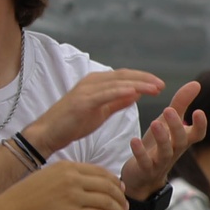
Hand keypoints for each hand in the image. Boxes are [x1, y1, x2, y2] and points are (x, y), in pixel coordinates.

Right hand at [0, 161, 128, 209]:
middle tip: (126, 208)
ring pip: (109, 202)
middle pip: (109, 185)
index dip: (114, 182)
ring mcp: (73, 196)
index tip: (120, 191)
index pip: (100, 171)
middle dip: (121, 198)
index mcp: (65, 167)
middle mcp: (72, 178)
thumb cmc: (21, 200)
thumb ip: (64, 179)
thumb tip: (82, 186)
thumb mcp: (44, 178)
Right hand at [21, 68, 161, 158]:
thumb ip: (117, 102)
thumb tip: (136, 94)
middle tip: (162, 84)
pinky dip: (121, 91)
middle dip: (145, 79)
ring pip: (117, 82)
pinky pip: (106, 94)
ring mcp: (86, 90)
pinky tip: (136, 92)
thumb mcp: (100, 112)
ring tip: (155, 88)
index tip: (159, 84)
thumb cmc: (72, 124)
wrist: (48, 133)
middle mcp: (91, 82)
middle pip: (123, 75)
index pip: (124, 76)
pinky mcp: (82, 101)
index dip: (143, 78)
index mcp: (96, 83)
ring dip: (139, 84)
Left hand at [121, 79, 207, 199]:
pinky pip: (144, 162)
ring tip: (154, 123)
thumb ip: (181, 104)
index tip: (199, 111)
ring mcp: (160, 162)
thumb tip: (196, 83)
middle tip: (169, 110)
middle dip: (176, 126)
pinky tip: (133, 140)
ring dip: (161, 137)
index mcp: (182, 140)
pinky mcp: (145, 169)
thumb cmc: (157, 144)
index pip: (198, 134)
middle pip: (180, 141)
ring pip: (165, 151)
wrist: (142, 176)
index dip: (200, 125)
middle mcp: (174, 151)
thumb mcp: (168, 122)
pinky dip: (140, 152)